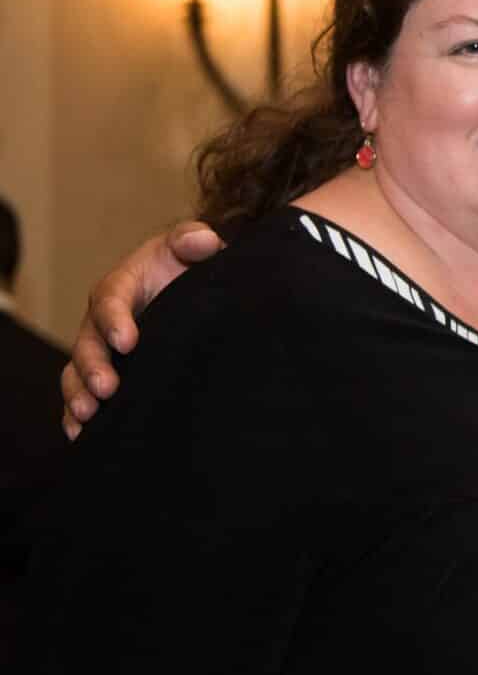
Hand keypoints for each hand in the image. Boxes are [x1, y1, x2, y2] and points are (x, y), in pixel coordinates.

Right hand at [59, 220, 225, 437]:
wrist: (193, 289)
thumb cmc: (190, 266)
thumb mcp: (192, 247)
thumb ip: (194, 239)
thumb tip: (203, 240)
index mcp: (121, 286)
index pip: (109, 300)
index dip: (115, 320)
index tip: (128, 341)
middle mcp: (103, 320)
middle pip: (88, 343)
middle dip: (93, 368)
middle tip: (106, 390)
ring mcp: (102, 349)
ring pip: (78, 373)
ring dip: (79, 395)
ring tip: (88, 415)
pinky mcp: (108, 372)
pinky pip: (84, 394)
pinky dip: (77, 414)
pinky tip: (81, 435)